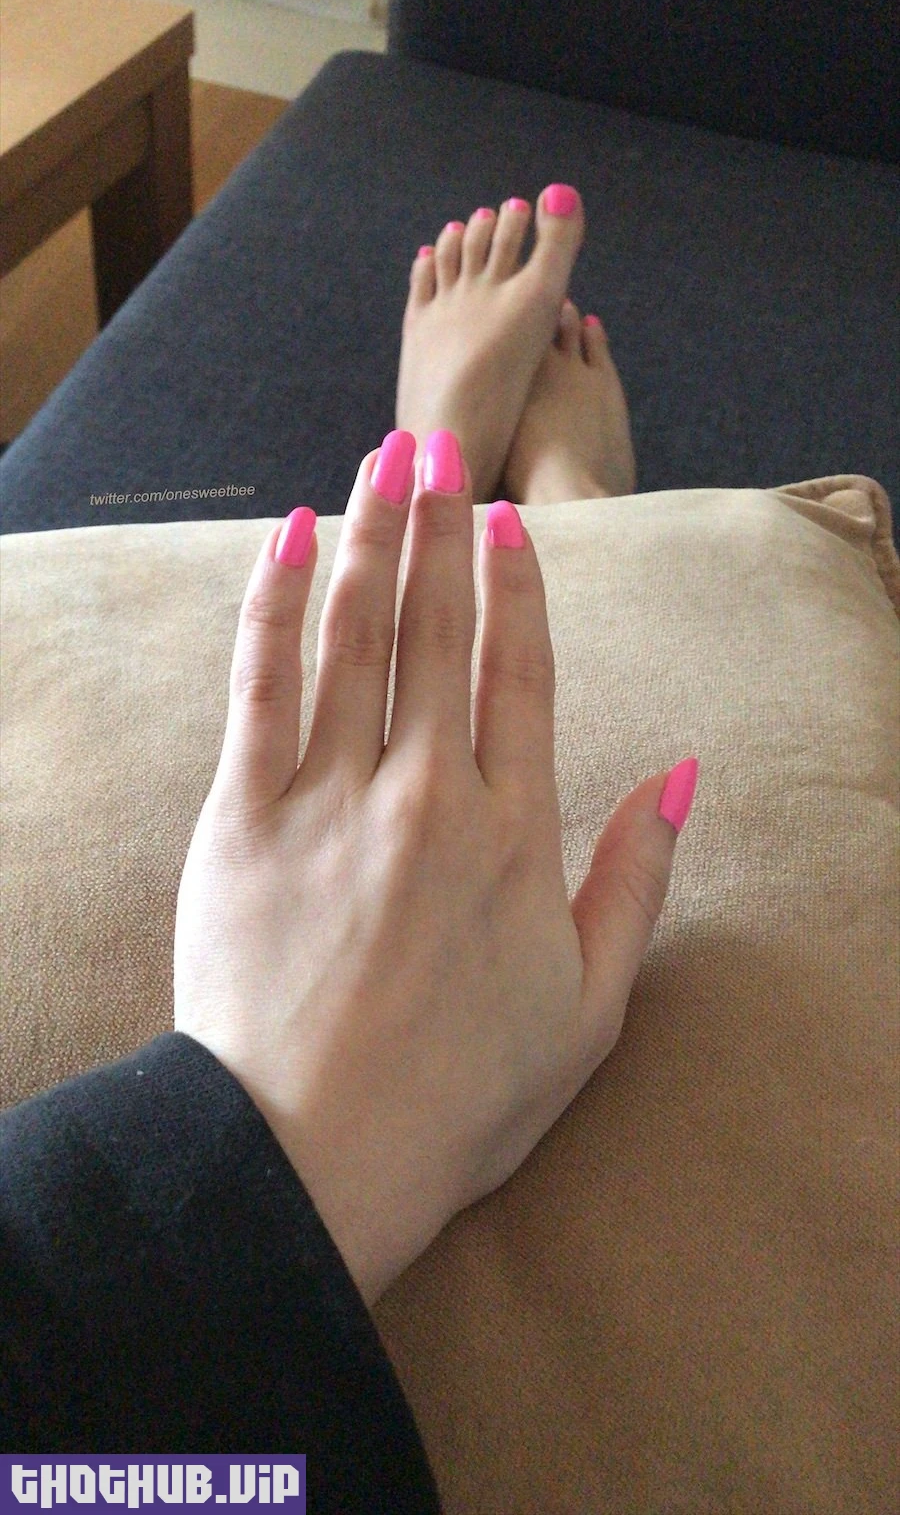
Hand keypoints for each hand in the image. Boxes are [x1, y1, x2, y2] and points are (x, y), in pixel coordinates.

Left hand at [174, 429, 694, 1307]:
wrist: (310, 1156)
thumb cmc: (456, 1098)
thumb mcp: (587, 1008)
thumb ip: (637, 882)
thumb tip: (685, 773)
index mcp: (512, 833)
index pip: (520, 672)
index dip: (518, 587)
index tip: (512, 524)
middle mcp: (426, 792)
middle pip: (436, 628)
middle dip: (441, 526)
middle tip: (442, 448)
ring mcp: (331, 796)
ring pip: (356, 632)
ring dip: (370, 535)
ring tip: (382, 463)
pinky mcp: (246, 815)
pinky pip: (262, 681)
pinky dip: (276, 601)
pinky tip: (289, 537)